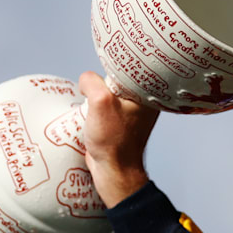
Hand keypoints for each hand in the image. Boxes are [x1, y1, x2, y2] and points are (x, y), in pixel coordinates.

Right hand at [78, 71, 159, 207]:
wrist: (113, 169)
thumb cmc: (112, 140)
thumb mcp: (99, 101)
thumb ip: (92, 81)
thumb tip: (86, 80)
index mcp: (146, 94)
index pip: (131, 66)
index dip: (114, 63)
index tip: (103, 66)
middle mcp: (144, 102)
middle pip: (118, 78)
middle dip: (103, 81)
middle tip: (96, 91)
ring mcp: (133, 112)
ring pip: (110, 92)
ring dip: (97, 96)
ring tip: (93, 105)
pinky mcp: (121, 122)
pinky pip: (107, 105)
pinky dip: (96, 107)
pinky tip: (91, 113)